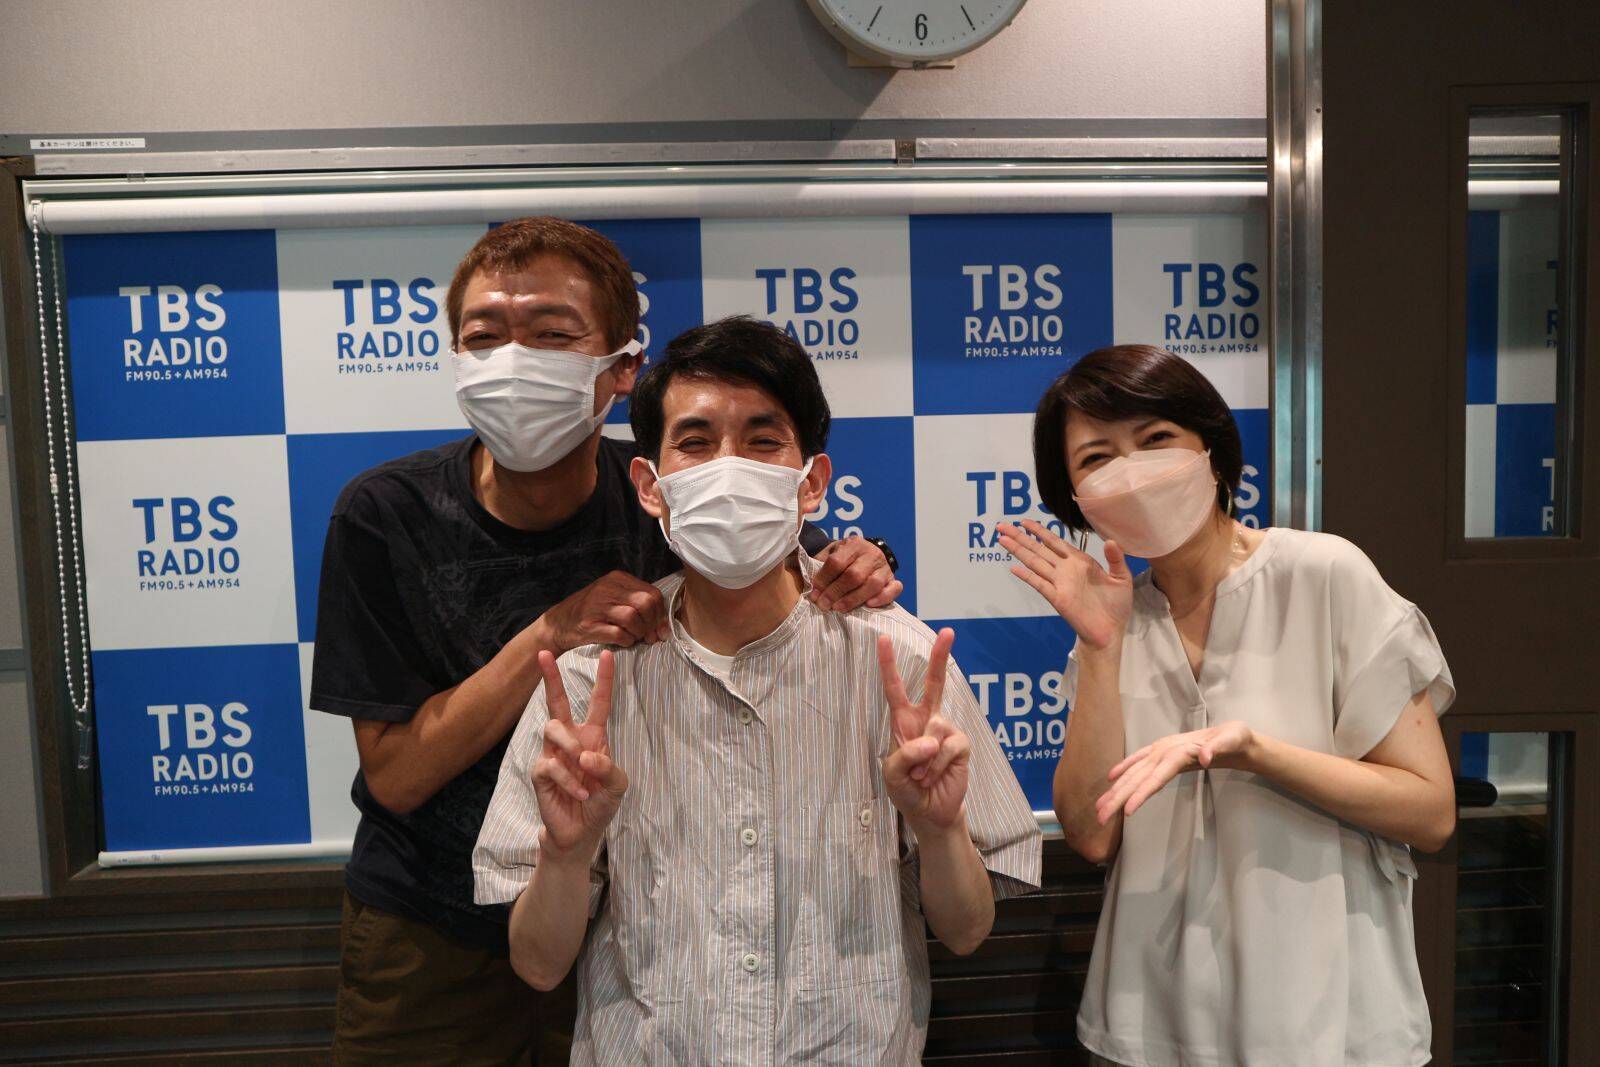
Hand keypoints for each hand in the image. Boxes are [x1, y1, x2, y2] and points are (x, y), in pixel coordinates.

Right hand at [531, 649, 628, 858]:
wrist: (580, 833)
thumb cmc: (600, 803)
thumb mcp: (617, 785)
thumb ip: (608, 767)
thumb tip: (586, 755)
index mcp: (593, 737)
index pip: (599, 703)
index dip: (604, 679)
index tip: (608, 654)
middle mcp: (571, 740)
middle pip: (558, 702)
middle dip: (551, 677)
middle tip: (545, 654)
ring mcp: (553, 754)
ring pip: (553, 728)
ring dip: (570, 746)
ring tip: (583, 768)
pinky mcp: (540, 772)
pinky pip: (551, 765)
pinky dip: (569, 780)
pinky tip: (580, 793)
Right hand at [538, 571, 667, 652]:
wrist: (558, 624)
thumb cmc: (591, 612)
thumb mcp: (613, 597)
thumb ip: (638, 604)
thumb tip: (663, 626)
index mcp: (617, 579)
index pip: (653, 593)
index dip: (660, 614)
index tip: (660, 629)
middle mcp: (607, 588)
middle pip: (646, 603)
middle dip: (652, 623)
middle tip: (650, 636)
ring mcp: (597, 606)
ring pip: (633, 617)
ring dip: (640, 632)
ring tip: (636, 638)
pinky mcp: (590, 625)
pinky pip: (619, 634)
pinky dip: (627, 641)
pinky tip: (624, 642)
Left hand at [810, 536, 901, 612]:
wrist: (868, 554)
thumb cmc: (846, 558)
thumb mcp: (832, 553)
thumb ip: (820, 565)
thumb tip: (808, 586)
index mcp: (853, 544)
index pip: (836, 562)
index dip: (823, 579)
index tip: (814, 593)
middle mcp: (872, 554)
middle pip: (854, 575)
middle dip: (835, 592)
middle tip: (823, 605)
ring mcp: (885, 567)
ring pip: (873, 584)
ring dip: (853, 599)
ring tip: (838, 608)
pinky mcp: (893, 580)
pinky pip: (894, 589)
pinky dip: (882, 598)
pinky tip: (869, 605)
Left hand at [877, 628, 970, 832]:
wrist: (930, 812)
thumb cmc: (907, 789)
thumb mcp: (892, 774)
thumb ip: (904, 755)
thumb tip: (931, 740)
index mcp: (903, 720)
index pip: (895, 687)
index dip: (888, 663)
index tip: (883, 638)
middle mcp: (926, 719)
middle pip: (935, 682)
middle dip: (940, 656)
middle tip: (948, 631)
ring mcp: (946, 730)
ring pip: (936, 728)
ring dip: (924, 758)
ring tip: (920, 775)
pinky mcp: (961, 745)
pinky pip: (949, 747)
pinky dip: (938, 765)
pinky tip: (934, 777)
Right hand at [997, 520, 1133, 649]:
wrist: (1111, 632)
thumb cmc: (1116, 606)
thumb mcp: (1122, 578)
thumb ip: (1116, 559)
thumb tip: (1110, 540)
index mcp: (1080, 562)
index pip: (1055, 542)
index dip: (1039, 531)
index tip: (1024, 521)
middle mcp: (1066, 570)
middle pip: (1039, 549)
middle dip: (1020, 536)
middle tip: (1002, 525)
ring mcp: (1059, 584)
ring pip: (1035, 562)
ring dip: (1019, 551)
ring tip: (1002, 539)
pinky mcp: (1058, 599)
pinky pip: (1040, 585)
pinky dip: (1027, 576)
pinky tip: (1014, 568)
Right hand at [1095, 720, 1254, 822]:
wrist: (1233, 735)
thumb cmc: (1235, 738)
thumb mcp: (1234, 739)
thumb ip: (1219, 747)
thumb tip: (1204, 757)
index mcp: (1179, 751)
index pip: (1156, 776)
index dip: (1141, 793)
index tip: (1128, 811)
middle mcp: (1164, 750)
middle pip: (1137, 777)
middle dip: (1118, 797)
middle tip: (1101, 816)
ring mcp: (1160, 750)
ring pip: (1133, 773)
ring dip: (1115, 790)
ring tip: (1099, 807)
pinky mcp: (1161, 752)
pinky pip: (1137, 762)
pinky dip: (1123, 769)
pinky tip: (1111, 780)